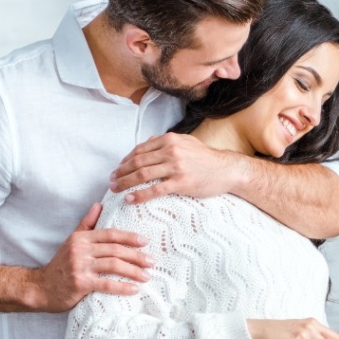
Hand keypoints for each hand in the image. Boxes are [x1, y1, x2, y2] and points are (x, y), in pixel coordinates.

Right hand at [31, 203, 153, 311]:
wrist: (41, 288)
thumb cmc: (60, 266)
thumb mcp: (72, 241)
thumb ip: (87, 224)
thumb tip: (99, 204)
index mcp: (81, 238)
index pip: (110, 234)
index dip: (129, 237)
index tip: (145, 241)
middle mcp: (80, 249)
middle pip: (115, 249)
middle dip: (136, 255)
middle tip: (151, 261)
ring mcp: (80, 266)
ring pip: (113, 265)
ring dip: (133, 271)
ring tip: (146, 276)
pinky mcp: (80, 283)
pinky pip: (106, 283)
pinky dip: (122, 286)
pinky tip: (134, 289)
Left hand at [109, 133, 246, 203]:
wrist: (226, 170)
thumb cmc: (206, 158)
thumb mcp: (186, 142)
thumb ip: (166, 142)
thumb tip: (147, 144)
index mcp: (169, 139)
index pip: (140, 149)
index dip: (125, 160)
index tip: (117, 169)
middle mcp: (171, 150)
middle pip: (137, 162)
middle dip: (121, 172)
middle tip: (111, 181)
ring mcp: (175, 166)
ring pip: (142, 175)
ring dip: (125, 183)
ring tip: (116, 189)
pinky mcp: (180, 182)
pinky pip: (155, 190)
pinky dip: (139, 195)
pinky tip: (130, 199)